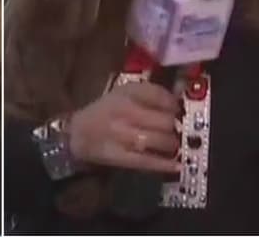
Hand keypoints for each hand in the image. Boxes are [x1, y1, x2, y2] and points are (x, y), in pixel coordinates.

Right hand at [67, 82, 182, 173]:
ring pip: (159, 141)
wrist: (78, 132)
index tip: (177, 110)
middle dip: (175, 127)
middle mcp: (125, 112)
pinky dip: (164, 165)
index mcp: (127, 92)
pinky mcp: (120, 156)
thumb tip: (179, 101)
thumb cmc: (106, 110)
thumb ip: (151, 94)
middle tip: (175, 130)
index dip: (174, 105)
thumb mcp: (124, 93)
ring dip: (171, 145)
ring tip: (172, 145)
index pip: (160, 96)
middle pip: (165, 121)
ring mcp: (122, 135)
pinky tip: (176, 165)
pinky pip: (147, 161)